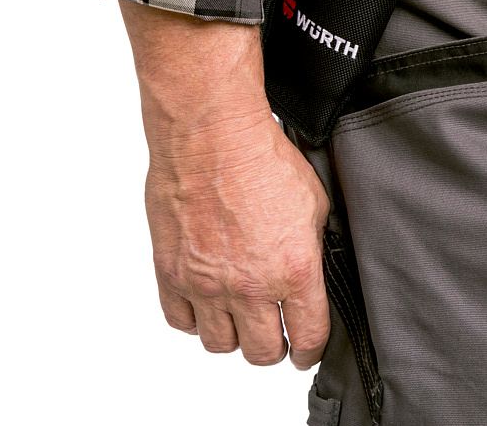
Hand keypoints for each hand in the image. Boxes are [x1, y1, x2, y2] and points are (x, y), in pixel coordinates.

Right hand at [119, 0, 331, 368]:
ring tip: (240, 315)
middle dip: (274, 347)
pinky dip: (195, 318)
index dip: (310, 349)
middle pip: (262, 353)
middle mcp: (249, 285)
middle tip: (275, 332)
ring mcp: (207, 283)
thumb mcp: (314, 203)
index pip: (308, 337)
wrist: (213, 134)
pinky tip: (207, 300)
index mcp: (293, 269)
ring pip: (220, 345)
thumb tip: (315, 271)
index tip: (306, 348)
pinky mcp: (172, 273)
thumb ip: (314, 247)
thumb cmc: (261, 157)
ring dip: (233, 334)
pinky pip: (182, 321)